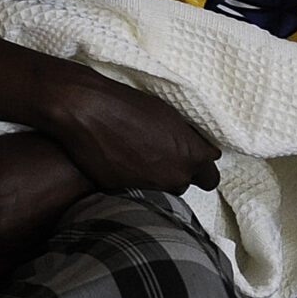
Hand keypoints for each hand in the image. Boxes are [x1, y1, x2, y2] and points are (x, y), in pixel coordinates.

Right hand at [40, 68, 220, 192]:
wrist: (85, 109)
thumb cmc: (126, 105)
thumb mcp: (169, 116)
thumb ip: (188, 140)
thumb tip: (195, 150)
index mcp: (193, 156)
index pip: (210, 176)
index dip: (198, 167)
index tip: (187, 158)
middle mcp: (176, 176)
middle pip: (183, 183)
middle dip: (173, 171)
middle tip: (155, 153)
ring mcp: (150, 187)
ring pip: (159, 189)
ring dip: (152, 178)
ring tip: (133, 157)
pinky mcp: (124, 192)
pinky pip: (133, 190)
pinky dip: (128, 179)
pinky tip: (117, 160)